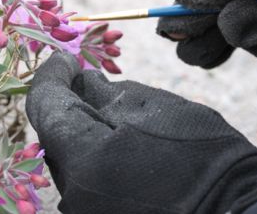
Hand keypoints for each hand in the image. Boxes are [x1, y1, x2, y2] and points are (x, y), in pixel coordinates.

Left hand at [26, 52, 256, 213]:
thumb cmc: (209, 160)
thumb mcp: (163, 112)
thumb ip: (113, 94)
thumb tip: (83, 80)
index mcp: (86, 162)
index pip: (47, 107)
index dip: (53, 74)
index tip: (67, 57)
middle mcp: (74, 194)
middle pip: (56, 135)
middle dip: (71, 102)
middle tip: (93, 78)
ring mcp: (86, 210)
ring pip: (71, 158)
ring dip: (86, 130)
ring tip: (116, 113)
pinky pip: (87, 179)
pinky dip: (97, 154)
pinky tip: (124, 144)